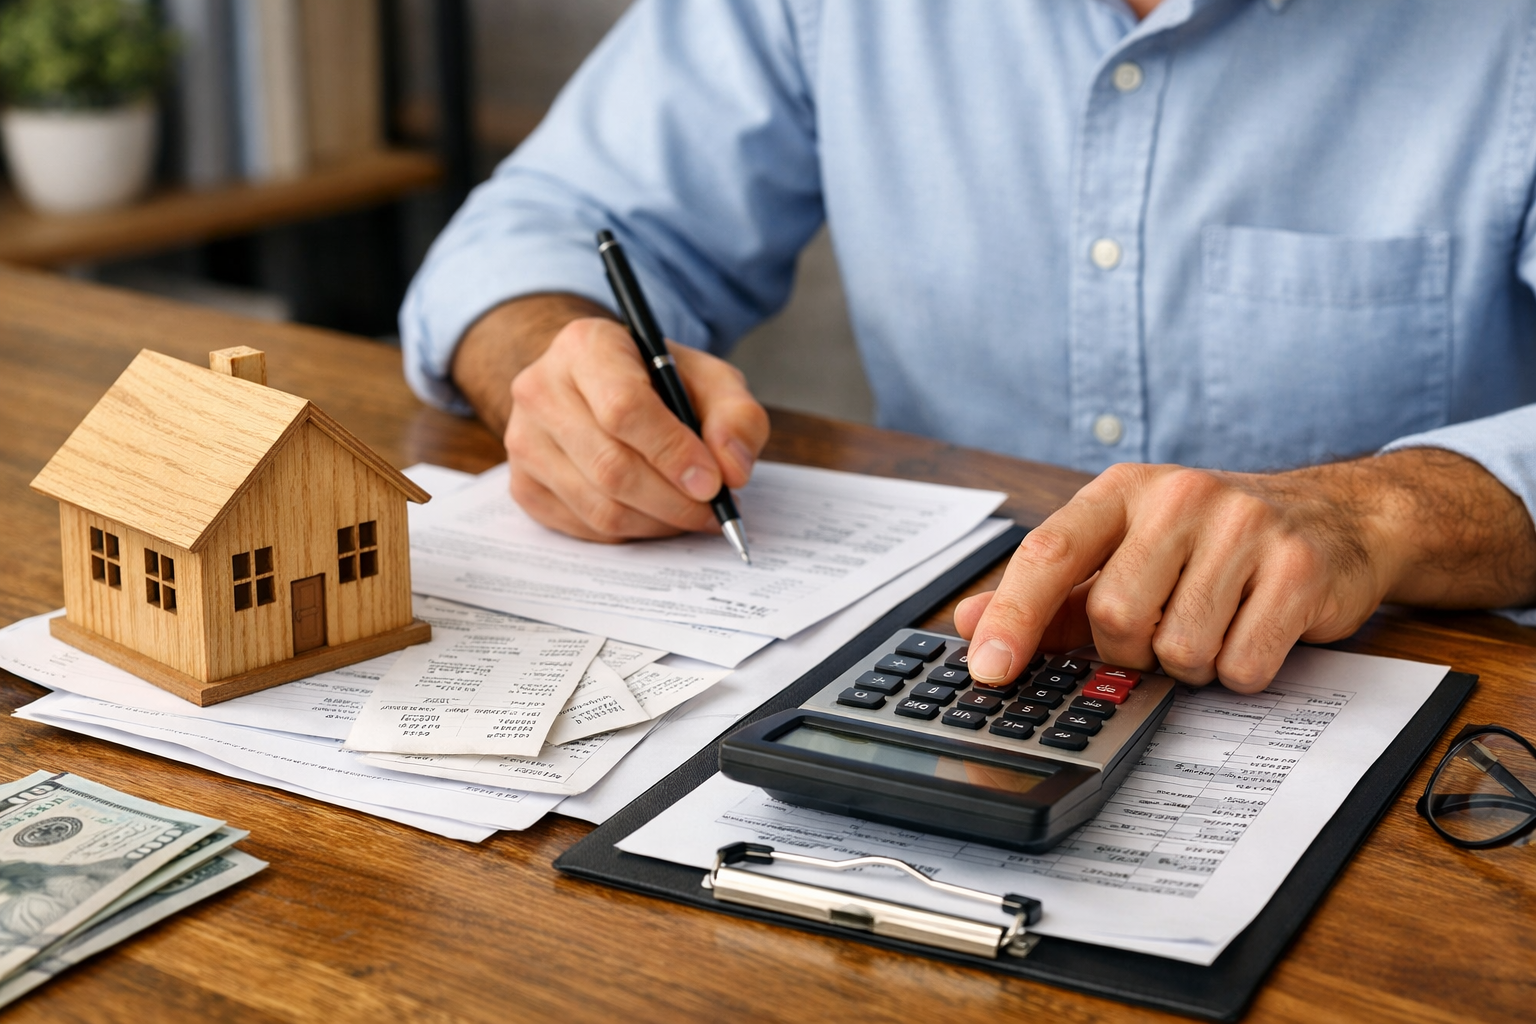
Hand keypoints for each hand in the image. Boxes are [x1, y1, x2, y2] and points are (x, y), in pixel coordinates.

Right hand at [503, 316, 768, 540]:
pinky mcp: (523, 485)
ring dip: (658, 522)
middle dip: (674, 500)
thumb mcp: (709, 378)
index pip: (624, 408)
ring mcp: (523, 441)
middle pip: (611, 467)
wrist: (594, 386)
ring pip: (599, 506)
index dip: (673, 453)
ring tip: (691, 513)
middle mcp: (540, 390)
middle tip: (713, 509)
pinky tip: (655, 514)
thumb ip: (736, 416)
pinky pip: (584, 528)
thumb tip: (732, 472)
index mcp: (585, 346)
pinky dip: (631, 533)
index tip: (713, 482)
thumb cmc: (655, 380)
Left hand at [955, 451, 1535, 692]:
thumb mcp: (1126, 551)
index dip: (1013, 617)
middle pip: (1115, 617)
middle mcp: (1179, 497)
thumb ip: (1049, 593)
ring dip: (1191, 664)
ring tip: (1214, 624)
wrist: (1338, 517)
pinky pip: (1243, 665)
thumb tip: (970, 623)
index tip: (987, 670)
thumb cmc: (1211, 544)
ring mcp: (1245, 528)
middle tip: (1160, 631)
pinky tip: (1254, 631)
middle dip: (1130, 651)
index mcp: (1123, 490)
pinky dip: (1241, 671)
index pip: (1049, 552)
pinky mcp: (1300, 569)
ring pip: (1180, 650)